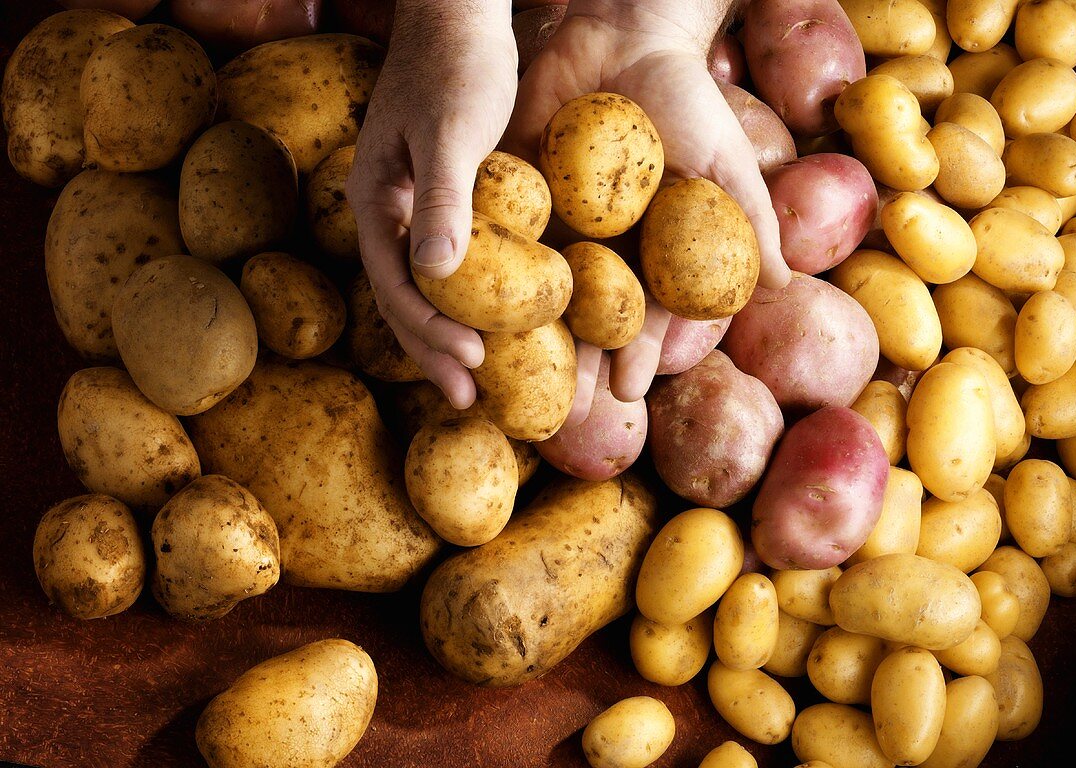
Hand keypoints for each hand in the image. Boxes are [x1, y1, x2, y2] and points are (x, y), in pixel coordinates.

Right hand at [346, 1, 516, 409]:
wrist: (460, 14)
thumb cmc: (457, 63)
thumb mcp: (452, 131)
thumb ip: (443, 199)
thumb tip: (435, 275)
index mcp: (377, 201)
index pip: (394, 285)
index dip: (427, 332)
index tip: (469, 364)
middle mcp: (389, 211)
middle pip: (404, 298)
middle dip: (433, 350)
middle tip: (467, 399)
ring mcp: (416, 207)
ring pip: (426, 286)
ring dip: (448, 332)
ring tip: (476, 375)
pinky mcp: (448, 198)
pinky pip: (452, 263)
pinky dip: (469, 298)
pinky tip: (494, 320)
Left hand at [504, 1, 790, 424]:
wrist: (627, 37)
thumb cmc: (686, 100)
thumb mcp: (725, 160)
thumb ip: (751, 220)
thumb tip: (782, 283)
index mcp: (646, 254)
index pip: (641, 317)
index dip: (635, 355)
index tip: (627, 393)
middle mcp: (596, 249)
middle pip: (581, 319)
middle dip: (571, 363)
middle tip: (557, 411)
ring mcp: (552, 224)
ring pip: (532, 292)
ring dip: (521, 336)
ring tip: (506, 374)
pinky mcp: (512, 192)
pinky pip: (495, 237)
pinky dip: (481, 272)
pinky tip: (465, 306)